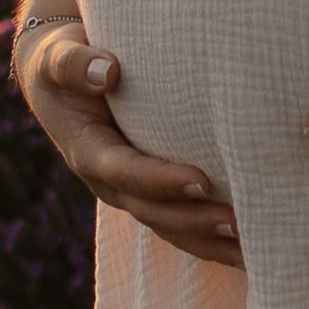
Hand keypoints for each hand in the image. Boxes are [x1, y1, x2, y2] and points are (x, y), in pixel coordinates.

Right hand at [15, 22, 242, 267]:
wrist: (59, 79)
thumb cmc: (62, 62)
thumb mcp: (56, 57)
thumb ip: (74, 63)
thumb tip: (107, 72)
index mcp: (87, 151)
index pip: (125, 171)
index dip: (160, 180)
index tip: (201, 180)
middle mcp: (108, 180)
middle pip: (152, 210)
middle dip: (194, 221)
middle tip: (239, 223)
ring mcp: (129, 190)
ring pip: (169, 226)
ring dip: (208, 241)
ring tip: (252, 251)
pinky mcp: (148, 190)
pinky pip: (179, 221)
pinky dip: (209, 238)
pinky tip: (247, 248)